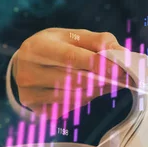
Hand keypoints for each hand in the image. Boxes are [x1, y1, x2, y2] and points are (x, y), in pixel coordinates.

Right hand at [13, 28, 128, 114]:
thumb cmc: (54, 48)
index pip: (71, 57)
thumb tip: (122, 53)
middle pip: (74, 80)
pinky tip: (87, 91)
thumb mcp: (73, 36)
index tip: (120, 69)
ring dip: (95, 91)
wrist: (25, 65)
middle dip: (101, 79)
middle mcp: (29, 71)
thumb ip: (99, 41)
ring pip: (73, 96)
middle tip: (120, 77)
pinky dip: (83, 100)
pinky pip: (69, 108)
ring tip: (105, 82)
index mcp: (37, 47)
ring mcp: (30, 93)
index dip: (98, 64)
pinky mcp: (36, 109)